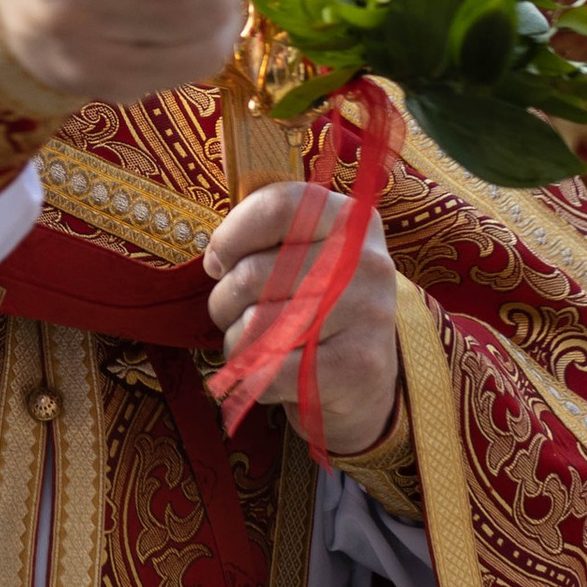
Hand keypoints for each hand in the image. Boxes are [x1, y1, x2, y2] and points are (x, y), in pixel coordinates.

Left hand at [204, 182, 400, 454]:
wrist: (365, 379)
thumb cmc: (315, 304)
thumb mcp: (302, 254)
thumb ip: (264, 236)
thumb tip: (217, 258)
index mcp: (351, 219)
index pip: (277, 206)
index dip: (231, 236)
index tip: (217, 262)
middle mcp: (366, 261)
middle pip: (253, 272)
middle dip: (224, 299)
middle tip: (233, 311)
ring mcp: (368, 313)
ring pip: (254, 322)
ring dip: (235, 339)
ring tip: (255, 342)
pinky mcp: (358, 365)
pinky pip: (269, 367)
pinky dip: (253, 374)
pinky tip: (270, 371)